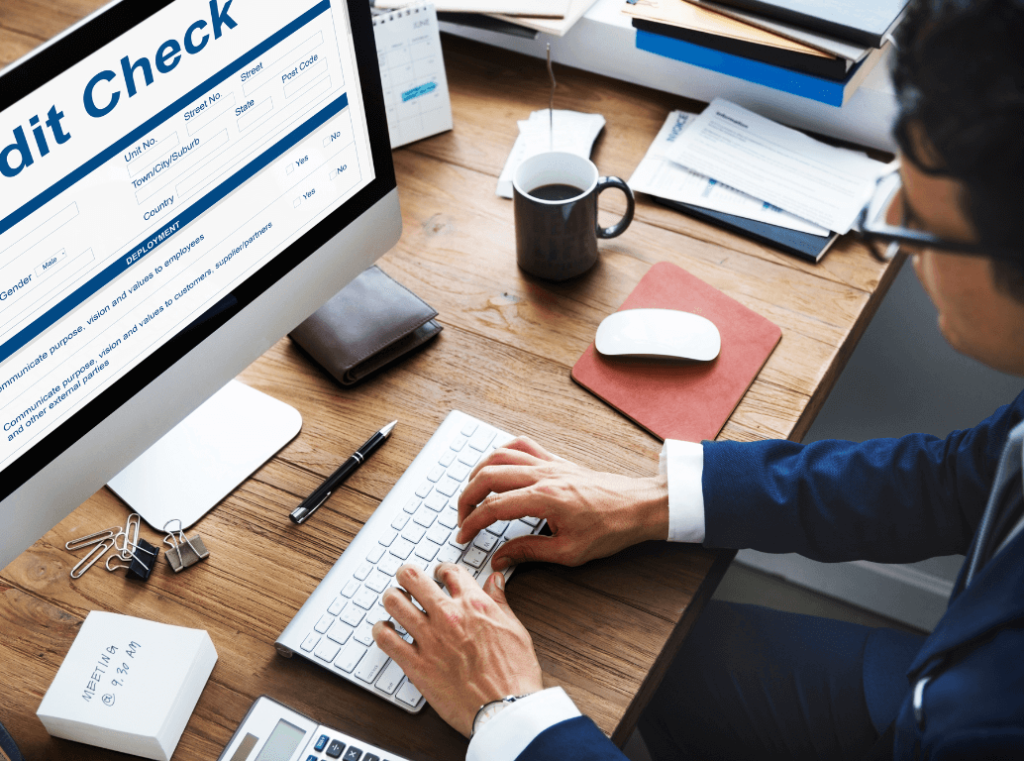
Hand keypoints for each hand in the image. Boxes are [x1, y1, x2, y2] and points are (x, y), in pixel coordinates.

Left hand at [371, 563, 543, 737]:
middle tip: (407, 579)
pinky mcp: (416, 665)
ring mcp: (430, 639)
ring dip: (392, 598)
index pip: (449, 571)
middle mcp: (449, 616)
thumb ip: (500, 601)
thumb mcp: (514, 629)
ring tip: (395, 602)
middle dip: (407, 575)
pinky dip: (381, 630)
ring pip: (394, 602)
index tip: (438, 575)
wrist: (506, 709)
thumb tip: (494, 581)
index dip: (441, 569)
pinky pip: (386, 639)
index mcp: (474, 605)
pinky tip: (385, 631)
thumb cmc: (514, 674)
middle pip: (413, 578)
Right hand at [456, 436, 668, 570]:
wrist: (640, 506)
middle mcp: (543, 475)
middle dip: (467, 497)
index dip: (472, 523)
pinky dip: (503, 451)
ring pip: (500, 455)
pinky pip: (523, 445)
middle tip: (462, 518)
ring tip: (472, 493)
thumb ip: (529, 552)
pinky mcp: (558, 461)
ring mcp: (550, 464)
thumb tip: (501, 558)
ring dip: (479, 473)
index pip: (493, 508)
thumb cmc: (611, 528)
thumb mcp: (569, 552)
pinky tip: (497, 464)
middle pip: (488, 476)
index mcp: (544, 499)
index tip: (463, 537)